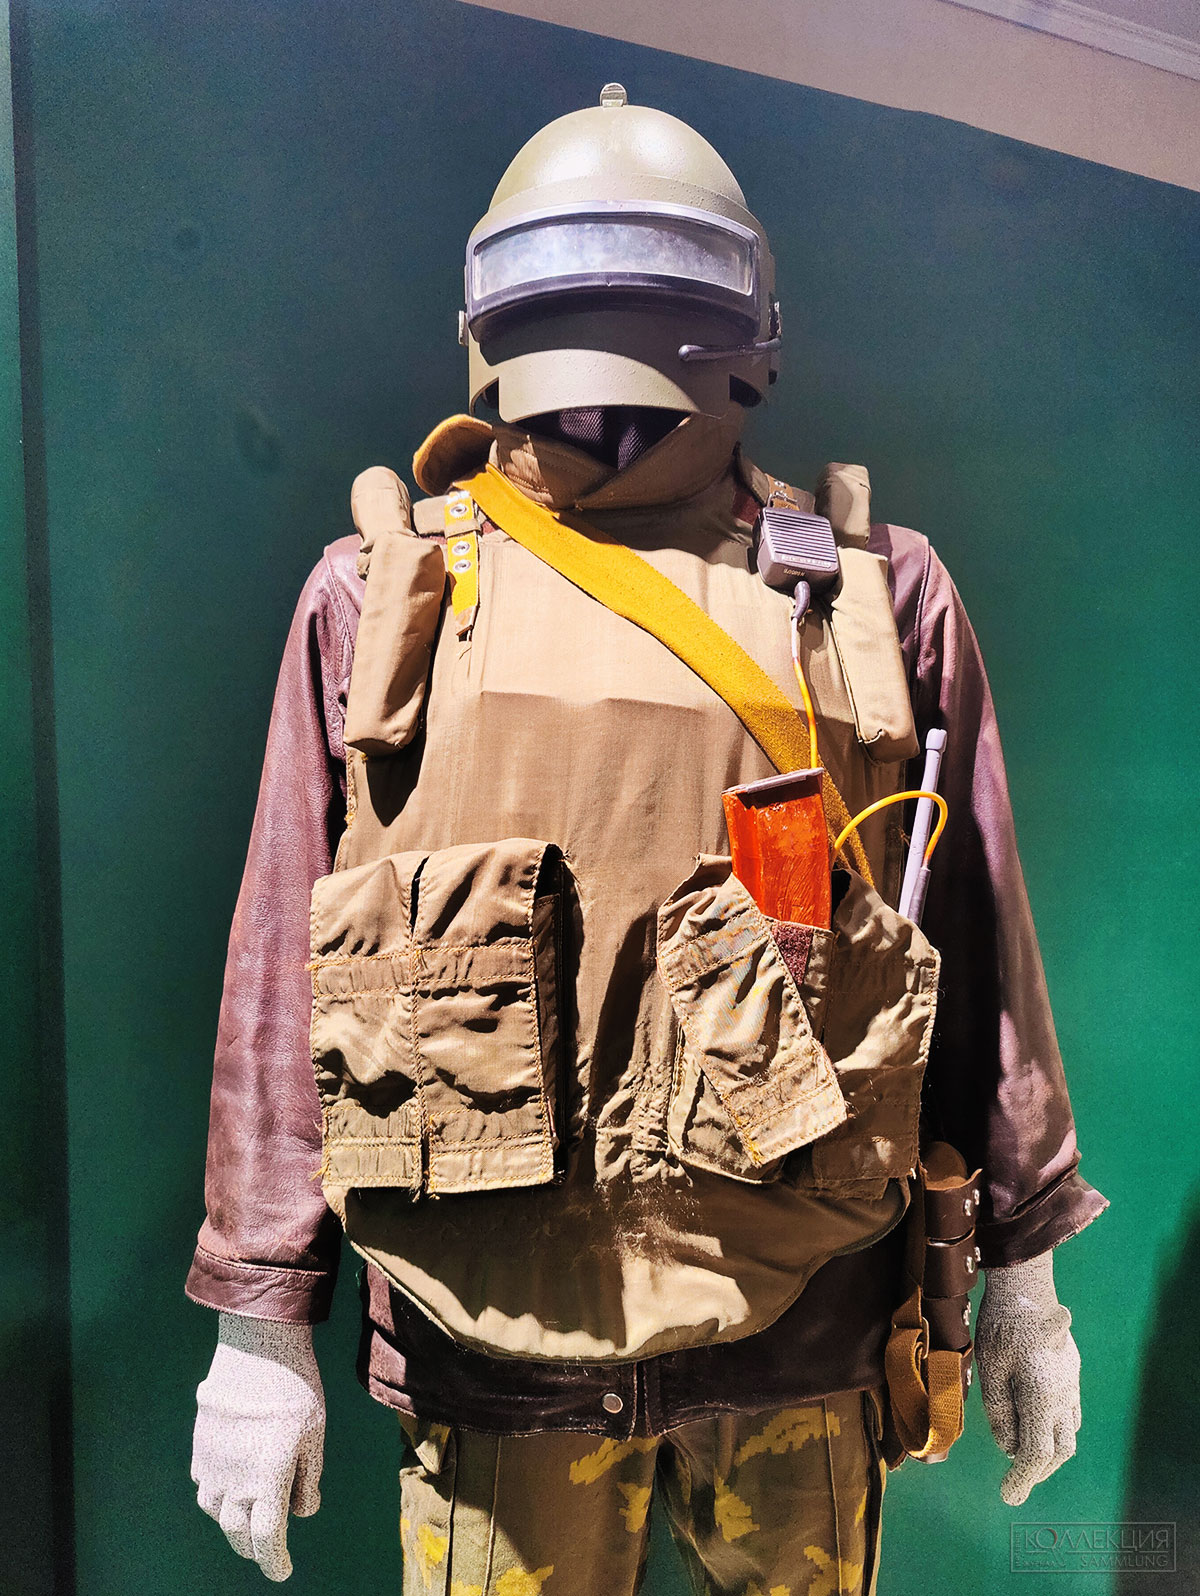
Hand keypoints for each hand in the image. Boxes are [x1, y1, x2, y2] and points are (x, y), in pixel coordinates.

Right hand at [192, 1312, 324, 1579]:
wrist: (258, 1346)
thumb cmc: (295, 1388)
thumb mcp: (315, 1435)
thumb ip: (309, 1478)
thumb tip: (302, 1512)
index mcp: (268, 1480)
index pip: (267, 1539)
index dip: (274, 1562)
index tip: (282, 1572)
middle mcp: (234, 1479)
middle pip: (238, 1532)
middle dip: (253, 1548)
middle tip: (268, 1551)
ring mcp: (212, 1462)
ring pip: (215, 1511)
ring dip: (232, 1522)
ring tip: (247, 1519)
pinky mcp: (201, 1445)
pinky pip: (204, 1483)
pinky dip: (217, 1494)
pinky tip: (230, 1485)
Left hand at [975, 1251, 1080, 1505]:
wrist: (1027, 1289)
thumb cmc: (1001, 1328)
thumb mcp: (990, 1372)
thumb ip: (999, 1414)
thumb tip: (1008, 1449)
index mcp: (1042, 1398)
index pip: (1037, 1452)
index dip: (1022, 1478)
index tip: (1008, 1497)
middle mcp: (1064, 1395)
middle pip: (1061, 1449)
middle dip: (1039, 1471)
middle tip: (1015, 1483)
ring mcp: (1072, 1383)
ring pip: (1069, 1432)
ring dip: (1049, 1451)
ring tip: (1024, 1458)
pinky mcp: (1072, 1371)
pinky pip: (1069, 1411)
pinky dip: (1054, 1428)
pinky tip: (1036, 1425)